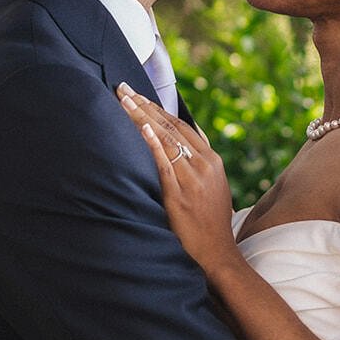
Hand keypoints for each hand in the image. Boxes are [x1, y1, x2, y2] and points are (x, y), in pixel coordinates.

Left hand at [117, 85, 236, 273]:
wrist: (217, 251)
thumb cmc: (209, 221)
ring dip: (142, 117)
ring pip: (164, 139)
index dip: (157, 108)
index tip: (138, 95)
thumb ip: (197, 166)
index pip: (180, 126)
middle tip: (123, 88)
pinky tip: (142, 127)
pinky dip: (153, 143)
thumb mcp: (211, 187)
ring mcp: (193, 178)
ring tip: (123, 100)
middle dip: (144, 105)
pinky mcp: (180, 194)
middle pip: (170, 126)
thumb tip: (176, 149)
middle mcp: (204, 164)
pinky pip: (164, 163)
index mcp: (211, 160)